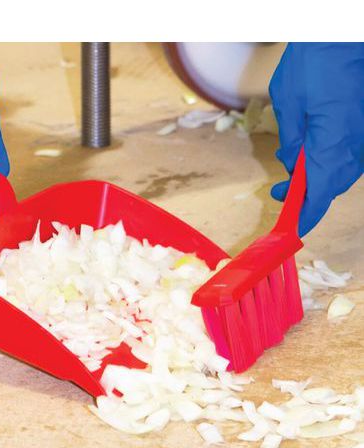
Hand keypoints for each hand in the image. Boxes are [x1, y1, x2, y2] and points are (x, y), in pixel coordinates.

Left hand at [269, 42, 363, 235]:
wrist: (344, 32)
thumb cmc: (314, 62)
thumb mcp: (290, 104)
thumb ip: (293, 142)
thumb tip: (294, 167)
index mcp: (334, 141)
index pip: (321, 192)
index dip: (307, 214)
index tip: (292, 229)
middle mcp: (355, 143)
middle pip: (332, 185)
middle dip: (305, 196)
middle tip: (279, 194)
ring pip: (341, 171)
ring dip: (316, 179)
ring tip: (289, 177)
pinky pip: (348, 155)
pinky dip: (327, 162)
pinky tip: (308, 155)